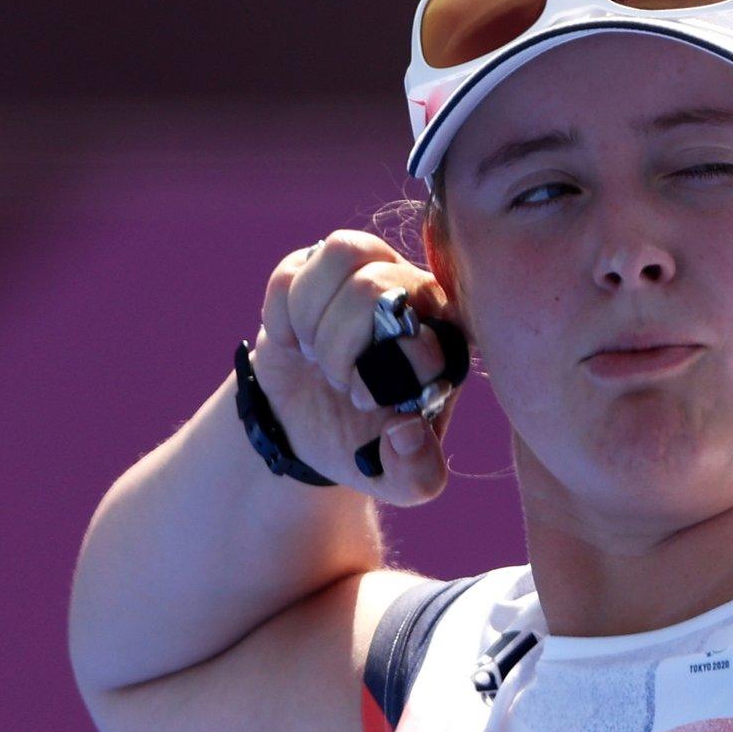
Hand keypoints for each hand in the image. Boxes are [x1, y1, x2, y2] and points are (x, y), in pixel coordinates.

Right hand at [252, 230, 467, 504]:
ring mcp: (371, 271)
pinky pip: (296, 267)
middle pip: (376, 286)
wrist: (309, 432)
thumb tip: (405, 428)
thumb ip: (418, 471)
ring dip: (313, 316)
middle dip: (338, 345)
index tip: (364, 400)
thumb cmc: (369, 449)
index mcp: (450, 343)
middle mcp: (419, 296)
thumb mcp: (402, 480)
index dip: (383, 368)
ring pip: (345, 251)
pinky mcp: (320, 268)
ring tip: (313, 353)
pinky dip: (282, 312)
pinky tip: (292, 342)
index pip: (424, 328)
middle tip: (335, 379)